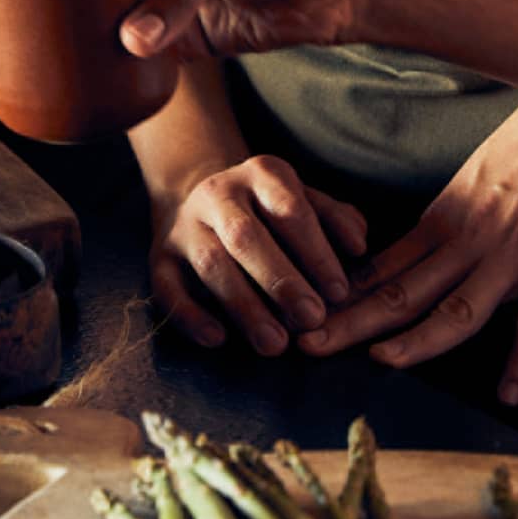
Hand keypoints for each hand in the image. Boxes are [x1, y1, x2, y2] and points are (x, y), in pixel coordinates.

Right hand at [151, 155, 366, 355]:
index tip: (339, 292)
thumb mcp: (304, 198)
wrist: (198, 193)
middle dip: (281, 280)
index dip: (316, 252)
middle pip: (246, 236)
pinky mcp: (159, 256)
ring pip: (210, 263)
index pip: (290, 210)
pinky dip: (190, 315)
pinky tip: (217, 339)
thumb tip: (358, 245)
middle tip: (312, 319)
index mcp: (261, 173)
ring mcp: (185, 225)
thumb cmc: (268, 208)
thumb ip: (335, 218)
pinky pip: (167, 287)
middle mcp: (219, 193)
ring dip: (243, 306)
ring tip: (275, 344)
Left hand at [295, 97, 517, 401]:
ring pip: (457, 309)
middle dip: (351, 322)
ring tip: (383, 364)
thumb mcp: (475, 179)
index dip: (343, 299)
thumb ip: (451, 223)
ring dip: (418, 340)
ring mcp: (514, 256)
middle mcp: (470, 241)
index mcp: (446, 220)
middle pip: (402, 292)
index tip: (306, 319)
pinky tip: (510, 394)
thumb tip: (421, 257)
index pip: (383, 269)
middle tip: (306, 345)